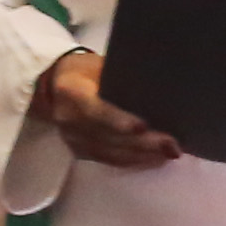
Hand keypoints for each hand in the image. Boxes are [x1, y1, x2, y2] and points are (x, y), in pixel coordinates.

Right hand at [36, 47, 182, 171]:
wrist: (54, 86)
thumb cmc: (84, 70)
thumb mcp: (98, 65)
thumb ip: (119, 79)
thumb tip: (157, 90)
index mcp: (71, 92)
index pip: (95, 110)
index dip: (118, 120)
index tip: (143, 127)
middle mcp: (68, 120)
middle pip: (108, 137)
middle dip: (142, 143)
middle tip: (171, 144)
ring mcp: (73, 139)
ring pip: (111, 153)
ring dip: (143, 155)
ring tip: (170, 152)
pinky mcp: (81, 151)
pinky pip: (110, 160)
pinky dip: (134, 160)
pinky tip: (155, 158)